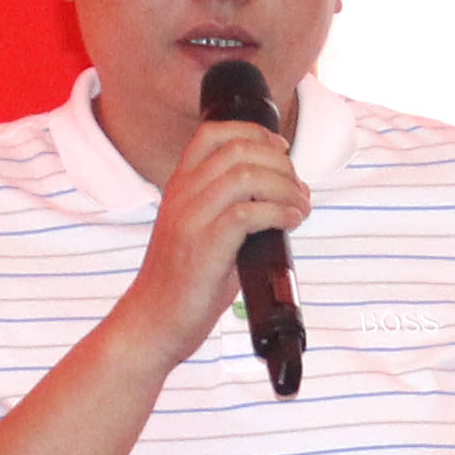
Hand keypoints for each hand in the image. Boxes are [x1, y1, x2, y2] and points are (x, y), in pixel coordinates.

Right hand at [120, 112, 309, 353]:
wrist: (153, 321)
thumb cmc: (184, 281)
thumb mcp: (198, 230)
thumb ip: (227, 207)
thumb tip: (282, 197)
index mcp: (178, 186)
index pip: (212, 133)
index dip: (255, 133)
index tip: (282, 150)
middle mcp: (181, 195)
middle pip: (238, 149)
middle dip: (281, 163)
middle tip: (299, 188)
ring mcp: (190, 219)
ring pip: (246, 176)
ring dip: (285, 187)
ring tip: (301, 207)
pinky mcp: (204, 247)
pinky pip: (248, 213)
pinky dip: (279, 212)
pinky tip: (291, 222)